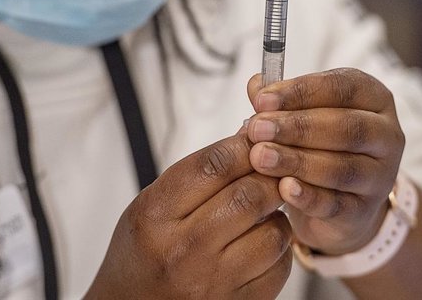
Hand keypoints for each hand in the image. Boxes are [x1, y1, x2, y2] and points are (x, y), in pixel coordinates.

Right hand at [86, 134, 292, 298]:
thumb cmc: (141, 253)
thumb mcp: (151, 205)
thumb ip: (196, 174)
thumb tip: (249, 137)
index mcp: (155, 215)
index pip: (214, 165)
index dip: (244, 146)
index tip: (256, 139)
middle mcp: (183, 251)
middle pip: (248, 196)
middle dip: (269, 176)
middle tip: (272, 170)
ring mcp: (211, 284)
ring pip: (273, 233)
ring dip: (277, 214)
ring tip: (265, 210)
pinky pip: (279, 268)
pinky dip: (280, 249)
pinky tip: (263, 242)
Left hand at [245, 68, 404, 254]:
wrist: (338, 203)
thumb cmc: (318, 144)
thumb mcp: (303, 114)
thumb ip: (280, 101)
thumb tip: (256, 85)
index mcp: (373, 98)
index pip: (341, 87)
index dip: (300, 92)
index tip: (261, 100)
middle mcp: (386, 135)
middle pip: (346, 127)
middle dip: (297, 127)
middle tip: (257, 129)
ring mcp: (380, 176)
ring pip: (342, 168)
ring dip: (297, 161)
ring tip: (260, 157)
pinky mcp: (365, 211)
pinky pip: (337, 204)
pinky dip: (308, 196)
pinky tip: (284, 188)